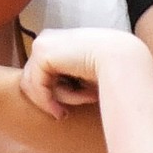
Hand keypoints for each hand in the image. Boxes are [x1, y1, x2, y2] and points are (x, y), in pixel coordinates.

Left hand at [19, 28, 144, 119]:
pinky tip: (66, 107)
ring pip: (31, 85)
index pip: (38, 75)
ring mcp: (42, 44)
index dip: (48, 96)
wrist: (122, 60)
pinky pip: (36, 87)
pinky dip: (49, 102)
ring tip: (76, 104)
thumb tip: (47, 101)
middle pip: (29, 80)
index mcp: (56, 42)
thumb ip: (63, 82)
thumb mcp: (81, 78)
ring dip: (52, 101)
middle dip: (48, 100)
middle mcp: (46, 39)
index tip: (63, 113)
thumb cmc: (110, 72)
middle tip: (65, 113)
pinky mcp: (42, 53)